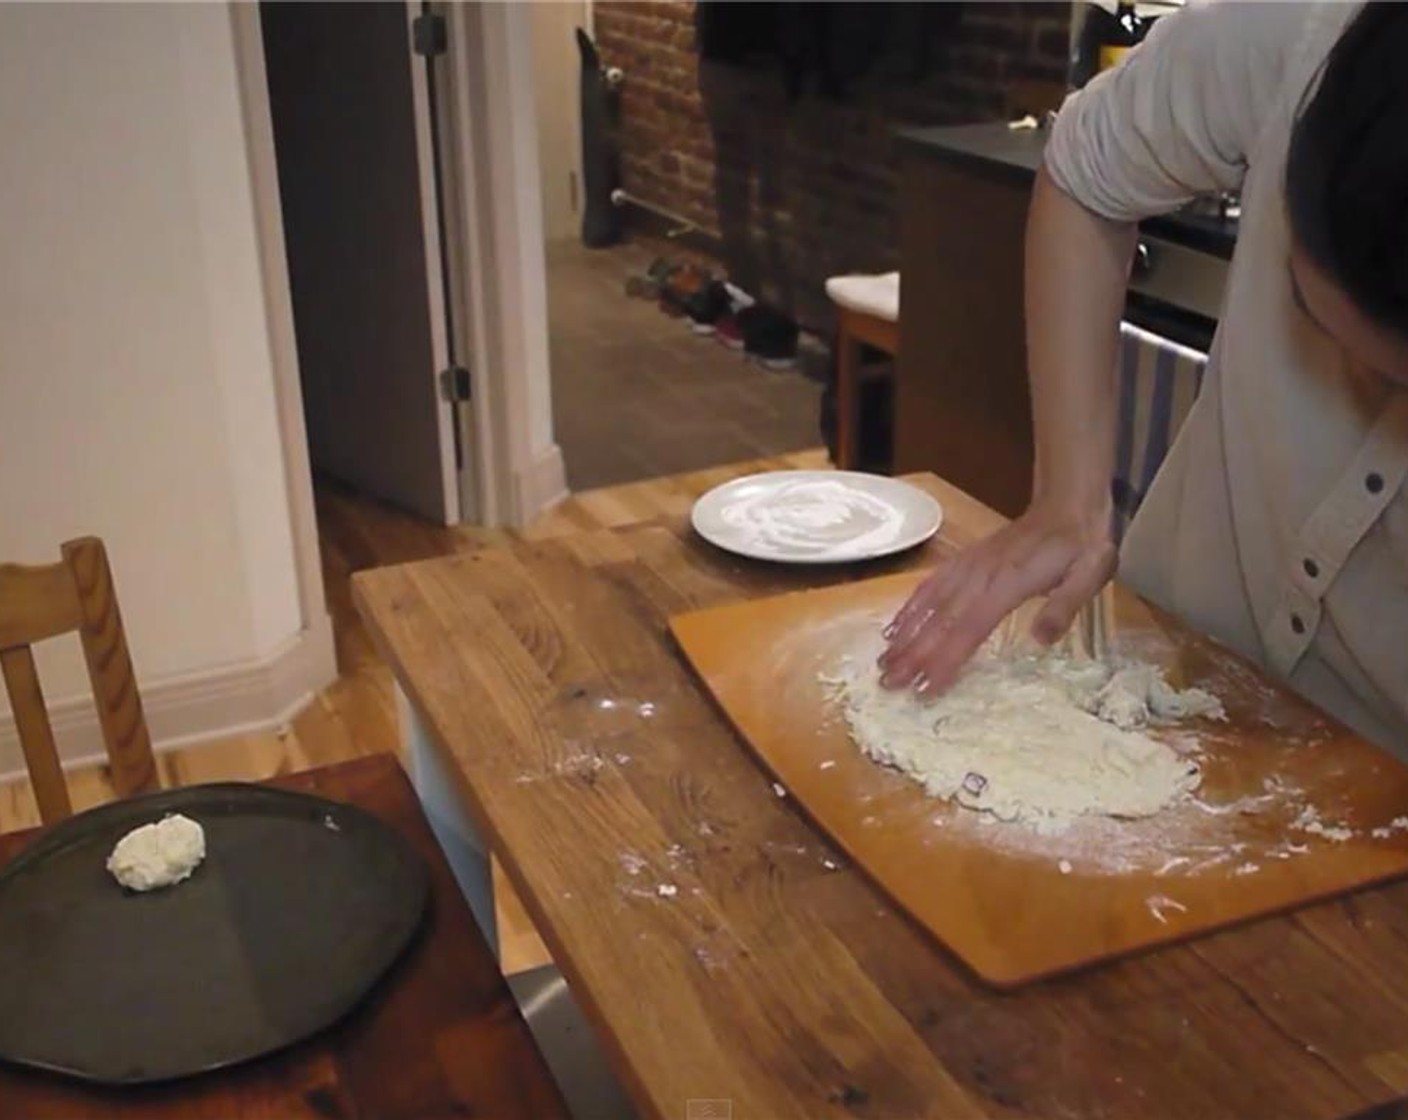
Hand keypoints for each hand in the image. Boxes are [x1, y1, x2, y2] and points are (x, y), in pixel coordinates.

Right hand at [877, 500, 1116, 696]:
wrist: (1069, 503)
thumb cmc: (1083, 544)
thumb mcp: (1091, 574)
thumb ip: (1065, 606)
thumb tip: (1041, 640)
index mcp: (1010, 584)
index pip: (971, 629)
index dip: (946, 659)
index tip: (924, 687)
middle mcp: (981, 575)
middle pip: (941, 620)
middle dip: (913, 654)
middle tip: (888, 683)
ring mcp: (970, 565)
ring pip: (930, 603)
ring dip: (905, 633)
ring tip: (883, 661)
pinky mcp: (966, 560)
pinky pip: (931, 583)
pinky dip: (910, 605)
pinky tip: (896, 624)